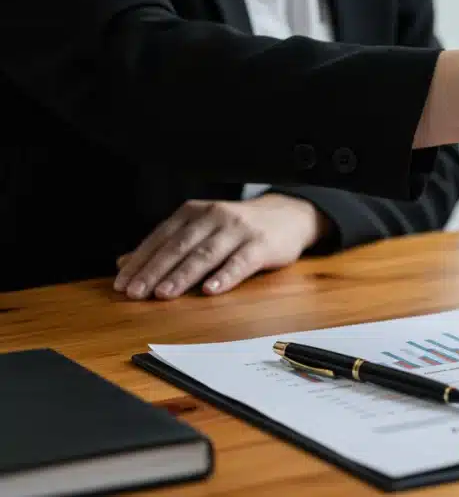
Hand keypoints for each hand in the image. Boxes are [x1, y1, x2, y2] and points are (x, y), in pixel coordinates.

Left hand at [113, 194, 328, 299]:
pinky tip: (211, 290)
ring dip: (183, 275)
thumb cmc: (239, 227)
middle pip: (179, 246)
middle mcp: (214, 217)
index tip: (122, 284)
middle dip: (155, 271)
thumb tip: (124, 263)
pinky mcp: (261, 245)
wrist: (289, 216)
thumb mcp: (201, 229)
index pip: (161, 237)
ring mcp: (239, 230)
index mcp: (194, 212)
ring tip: (165, 294)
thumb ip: (166, 245)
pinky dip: (224, 276)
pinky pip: (241, 262)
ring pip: (206, 254)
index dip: (140, 261)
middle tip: (136, 292)